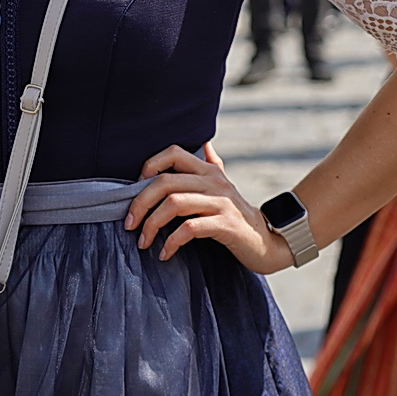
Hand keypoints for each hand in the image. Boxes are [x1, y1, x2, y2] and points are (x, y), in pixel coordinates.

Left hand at [124, 143, 293, 274]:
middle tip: (130, 223)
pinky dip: (172, 242)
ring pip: (175, 203)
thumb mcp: (224, 186)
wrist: (266, 241)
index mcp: (209, 171)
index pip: (174, 153)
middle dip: (141, 202)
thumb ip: (211, 164)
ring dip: (152, 224)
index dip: (150, 165)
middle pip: (166, 181)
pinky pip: (190, 229)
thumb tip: (203, 143)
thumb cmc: (237, 215)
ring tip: (143, 241)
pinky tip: (165, 253)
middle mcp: (214, 182)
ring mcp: (221, 202)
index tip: (137, 187)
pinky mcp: (226, 224)